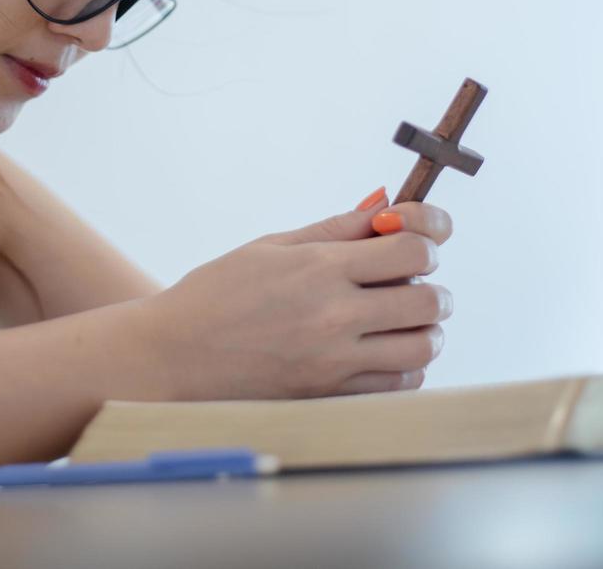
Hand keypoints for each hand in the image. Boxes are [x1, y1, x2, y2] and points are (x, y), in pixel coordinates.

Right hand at [139, 188, 453, 399]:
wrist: (172, 355)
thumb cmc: (216, 293)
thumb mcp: (272, 246)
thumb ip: (335, 228)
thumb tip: (385, 206)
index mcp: (318, 268)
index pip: (413, 249)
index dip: (426, 238)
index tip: (415, 241)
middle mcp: (333, 315)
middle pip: (428, 300)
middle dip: (430, 287)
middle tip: (410, 284)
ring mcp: (334, 362)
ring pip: (422, 347)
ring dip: (424, 330)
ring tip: (401, 321)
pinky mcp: (329, 396)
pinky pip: (399, 385)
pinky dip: (405, 367)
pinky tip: (382, 352)